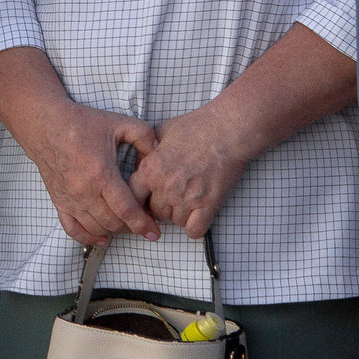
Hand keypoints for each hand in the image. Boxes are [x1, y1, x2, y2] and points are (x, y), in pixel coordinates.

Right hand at [26, 99, 162, 248]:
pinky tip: (102, 238)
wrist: (45, 125)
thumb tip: (157, 153)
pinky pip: (72, 229)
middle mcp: (84, 191)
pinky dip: (88, 238)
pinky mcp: (59, 201)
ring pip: (96, 228)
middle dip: (131, 227)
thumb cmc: (81, 124)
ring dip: (114, 231)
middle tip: (143, 222)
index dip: (142, 224)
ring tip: (126, 224)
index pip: (126, 209)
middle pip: (113, 223)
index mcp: (101, 174)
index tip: (154, 232)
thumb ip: (144, 136)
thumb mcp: (118, 123)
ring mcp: (70, 199)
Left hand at [128, 104, 250, 239]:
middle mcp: (165, 187)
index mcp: (150, 170)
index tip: (145, 198)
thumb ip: (147, 152)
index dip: (137, 199)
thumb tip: (139, 164)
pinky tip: (198, 215)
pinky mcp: (208, 205)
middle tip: (171, 197)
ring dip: (179, 215)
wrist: (227, 130)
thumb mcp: (161, 133)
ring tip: (188, 200)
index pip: (131, 198)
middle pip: (153, 213)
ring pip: (174, 222)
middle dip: (160, 207)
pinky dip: (195, 226)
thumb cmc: (196, 127)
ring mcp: (187, 198)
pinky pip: (194, 231)